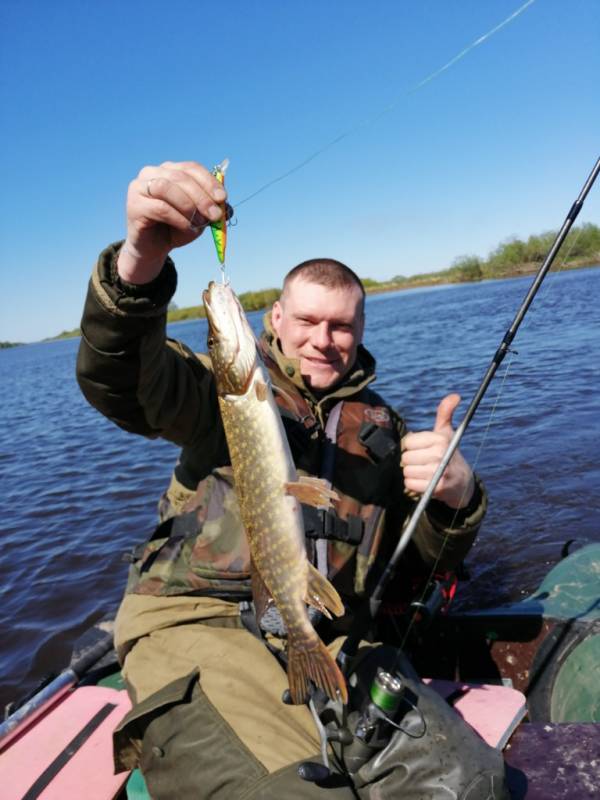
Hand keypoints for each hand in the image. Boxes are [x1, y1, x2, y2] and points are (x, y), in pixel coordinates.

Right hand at [117, 161, 227, 283]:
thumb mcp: (199, 216)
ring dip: (189, 206)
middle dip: (202, 197)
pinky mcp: (134, 204)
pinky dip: (178, 218)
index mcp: (169, 170)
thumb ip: (211, 207)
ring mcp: (139, 187)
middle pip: (181, 177)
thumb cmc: (176, 228)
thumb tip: (226, 206)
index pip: (191, 168)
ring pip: (167, 188)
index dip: (208, 181)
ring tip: (200, 223)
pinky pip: (160, 207)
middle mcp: (152, 173)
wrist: (154, 248)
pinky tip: (187, 227)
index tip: (222, 198)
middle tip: (215, 215)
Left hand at [401, 393, 474, 508]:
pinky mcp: (437, 487)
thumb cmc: (449, 454)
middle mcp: (440, 453)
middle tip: (424, 463)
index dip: (412, 447)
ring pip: (407, 471)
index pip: (408, 441)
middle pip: (406, 457)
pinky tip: (425, 482)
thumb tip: (455, 395)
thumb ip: (445, 413)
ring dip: (412, 474)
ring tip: (425, 473)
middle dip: (412, 461)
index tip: (423, 450)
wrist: (463, 484)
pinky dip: (414, 485)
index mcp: (440, 438)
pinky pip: (410, 484)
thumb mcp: (447, 433)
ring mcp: (439, 471)